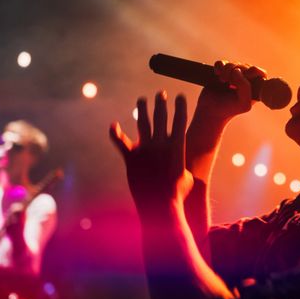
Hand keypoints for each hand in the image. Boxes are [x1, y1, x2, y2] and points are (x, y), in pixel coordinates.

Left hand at [110, 91, 192, 214]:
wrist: (161, 205)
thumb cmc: (177, 194)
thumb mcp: (187, 177)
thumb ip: (182, 165)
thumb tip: (180, 167)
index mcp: (178, 145)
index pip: (180, 120)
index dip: (181, 106)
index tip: (180, 96)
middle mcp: (161, 143)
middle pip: (161, 116)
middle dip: (161, 103)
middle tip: (161, 93)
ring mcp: (146, 149)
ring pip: (143, 123)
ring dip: (142, 110)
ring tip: (142, 100)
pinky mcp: (131, 158)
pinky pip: (121, 142)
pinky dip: (116, 134)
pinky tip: (112, 126)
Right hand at [193, 62, 264, 122]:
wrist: (210, 111)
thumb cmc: (229, 109)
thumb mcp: (243, 103)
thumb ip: (245, 87)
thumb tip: (237, 70)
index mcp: (255, 88)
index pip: (260, 73)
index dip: (253, 71)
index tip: (245, 76)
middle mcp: (246, 80)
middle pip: (246, 66)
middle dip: (236, 71)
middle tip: (229, 82)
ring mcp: (233, 76)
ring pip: (233, 64)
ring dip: (227, 69)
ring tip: (222, 80)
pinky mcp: (221, 72)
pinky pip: (221, 63)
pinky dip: (219, 66)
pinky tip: (217, 74)